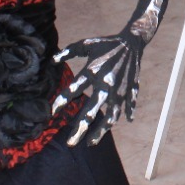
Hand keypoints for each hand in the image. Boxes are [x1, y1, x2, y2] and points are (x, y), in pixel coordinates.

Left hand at [52, 31, 143, 146]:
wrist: (132, 41)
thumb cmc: (106, 43)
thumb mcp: (86, 44)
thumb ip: (69, 52)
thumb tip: (53, 61)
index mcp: (93, 70)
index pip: (74, 88)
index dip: (62, 100)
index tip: (52, 113)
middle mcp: (105, 83)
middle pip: (92, 109)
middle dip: (81, 127)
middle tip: (71, 143)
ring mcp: (120, 89)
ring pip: (111, 115)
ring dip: (101, 131)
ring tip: (91, 142)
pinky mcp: (131, 90)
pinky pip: (129, 106)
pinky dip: (127, 114)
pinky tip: (125, 122)